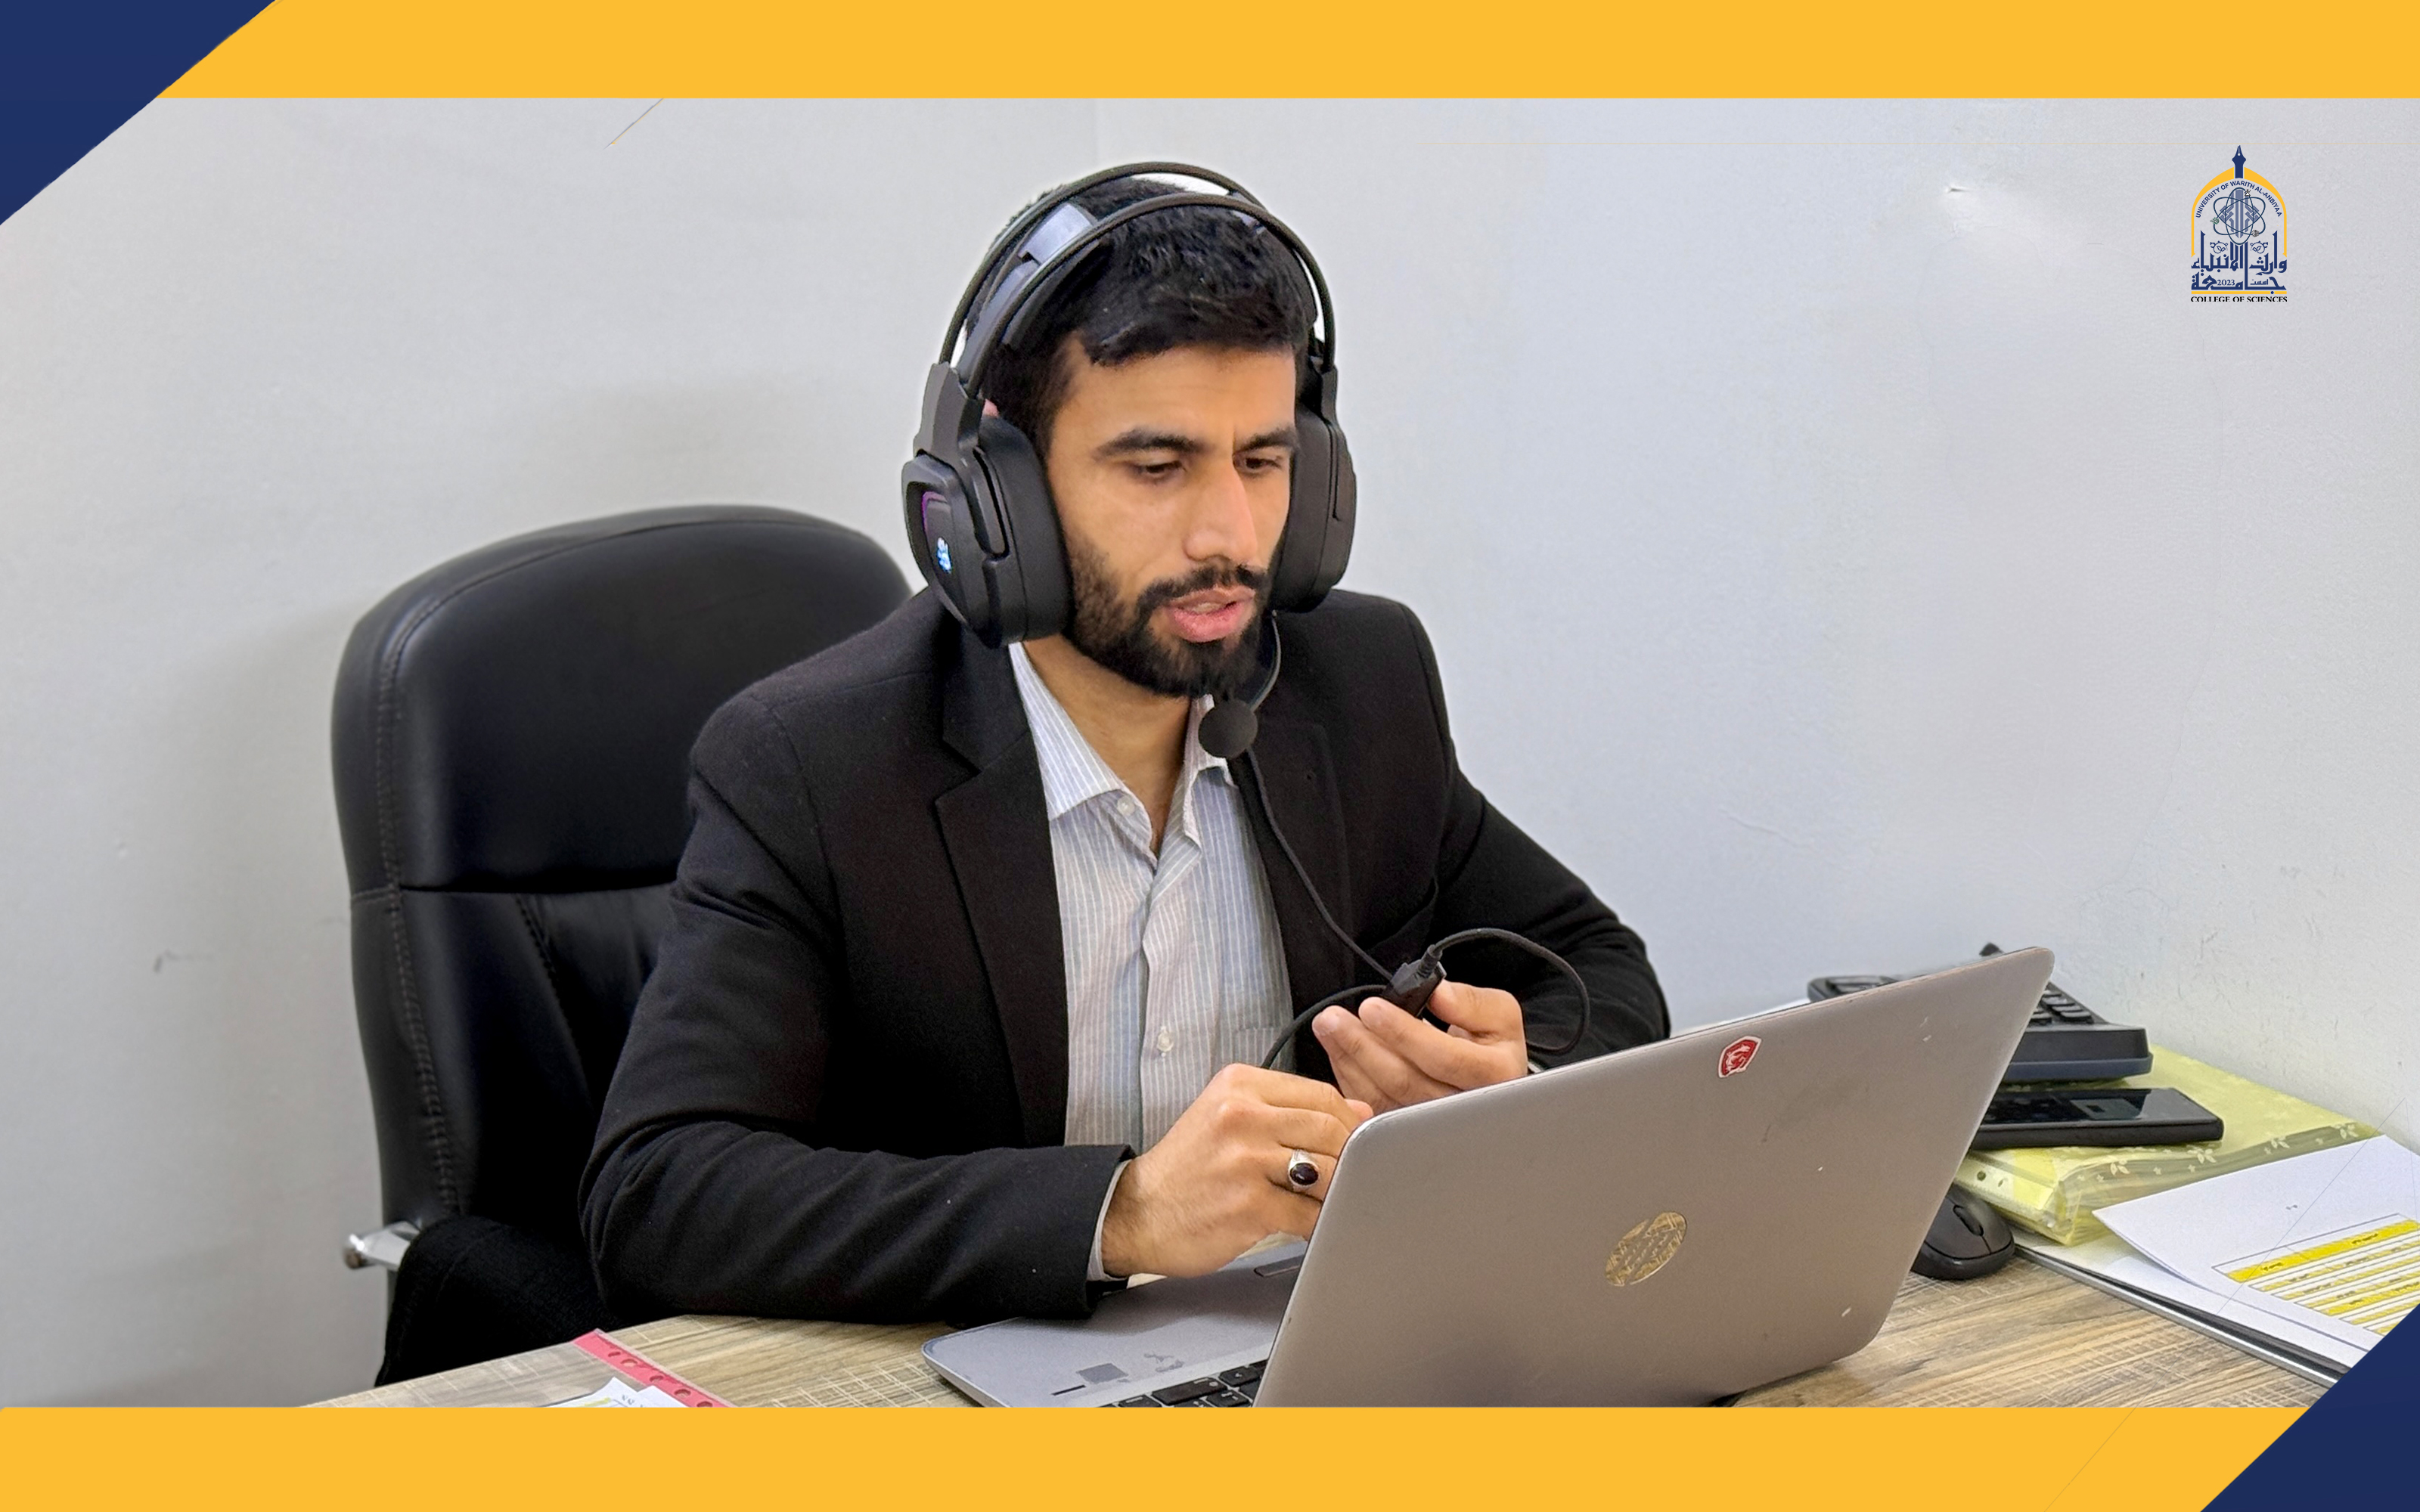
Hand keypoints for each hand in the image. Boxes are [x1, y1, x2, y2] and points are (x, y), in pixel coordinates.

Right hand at [1099, 1063, 1372, 1278]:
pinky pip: (1309, 1213)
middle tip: (1347, 1175)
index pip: (1320, 1094)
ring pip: (1327, 1169)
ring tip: (1326, 1200)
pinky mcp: (1249, 1204)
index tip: (1352, 1142)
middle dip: (1349, 1156)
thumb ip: (1290, 1109)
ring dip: (1337, 1190)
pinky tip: (1308, 1224)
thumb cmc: (1188, 1168)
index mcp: (1239, 1085)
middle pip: (1329, 1128)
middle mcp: (1241, 1115)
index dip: (1347, 1122)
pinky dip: (1319, 1223)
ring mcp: (1245, 1160)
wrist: (1136, 1213)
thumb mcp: (1230, 1118)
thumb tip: (1360, 1111)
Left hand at [1312, 980, 1527, 1113]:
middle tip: (1335, 1019)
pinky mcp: (1407, 1132)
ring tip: (1330, 1028)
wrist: (1489, 1080)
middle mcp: (1464, 1109)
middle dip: (1363, 1045)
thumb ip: (1472, 1003)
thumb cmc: (1491, 1046)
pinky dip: (1349, 1078)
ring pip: (1383, 1096)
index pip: (1444, 1057)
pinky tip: (1339, 1052)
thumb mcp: (1499, 1014)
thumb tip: (1439, 996)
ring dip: (1350, 1059)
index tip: (1374, 1009)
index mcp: (1493, 1076)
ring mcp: (1432, 1126)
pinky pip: (1372, 1106)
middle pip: (1405, 1080)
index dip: (1404, 1033)